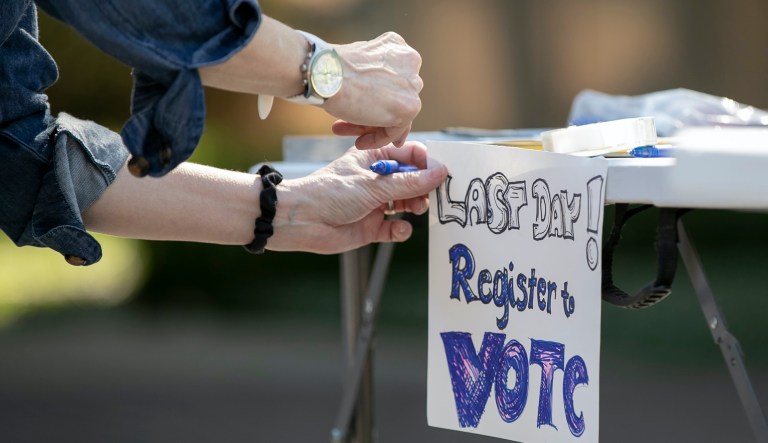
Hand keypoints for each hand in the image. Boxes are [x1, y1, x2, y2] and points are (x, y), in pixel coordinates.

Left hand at [268, 141, 446, 253]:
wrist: (302, 221)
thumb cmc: (329, 193)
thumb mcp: (373, 185)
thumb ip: (409, 182)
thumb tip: (440, 173)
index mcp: (375, 158)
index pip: (411, 155)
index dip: (427, 163)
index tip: (440, 174)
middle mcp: (378, 179)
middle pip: (414, 180)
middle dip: (424, 188)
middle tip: (429, 196)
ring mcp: (376, 202)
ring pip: (408, 203)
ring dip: (415, 207)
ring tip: (415, 210)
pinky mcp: (372, 226)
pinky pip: (396, 228)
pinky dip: (400, 229)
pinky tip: (397, 229)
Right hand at [323, 32, 422, 149]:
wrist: (323, 73)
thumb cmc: (329, 69)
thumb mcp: (357, 69)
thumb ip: (374, 80)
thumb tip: (382, 106)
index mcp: (397, 47)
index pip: (395, 82)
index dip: (378, 100)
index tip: (363, 112)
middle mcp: (411, 61)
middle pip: (397, 98)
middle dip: (377, 116)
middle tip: (355, 129)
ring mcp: (412, 84)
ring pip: (397, 116)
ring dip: (375, 129)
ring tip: (356, 139)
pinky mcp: (410, 106)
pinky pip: (395, 130)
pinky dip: (379, 139)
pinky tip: (360, 142)